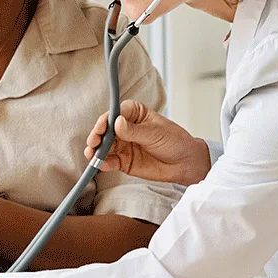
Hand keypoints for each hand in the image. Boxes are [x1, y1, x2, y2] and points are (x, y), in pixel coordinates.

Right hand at [85, 99, 211, 185]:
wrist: (184, 163)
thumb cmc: (174, 141)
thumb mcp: (156, 133)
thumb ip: (135, 130)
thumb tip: (117, 123)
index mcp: (134, 113)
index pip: (115, 113)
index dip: (106, 120)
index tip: (102, 127)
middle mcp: (124, 128)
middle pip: (105, 130)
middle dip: (97, 136)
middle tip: (94, 142)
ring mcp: (122, 145)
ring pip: (103, 146)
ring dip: (96, 150)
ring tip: (93, 154)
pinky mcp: (122, 161)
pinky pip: (109, 162)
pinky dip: (103, 163)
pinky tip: (102, 164)